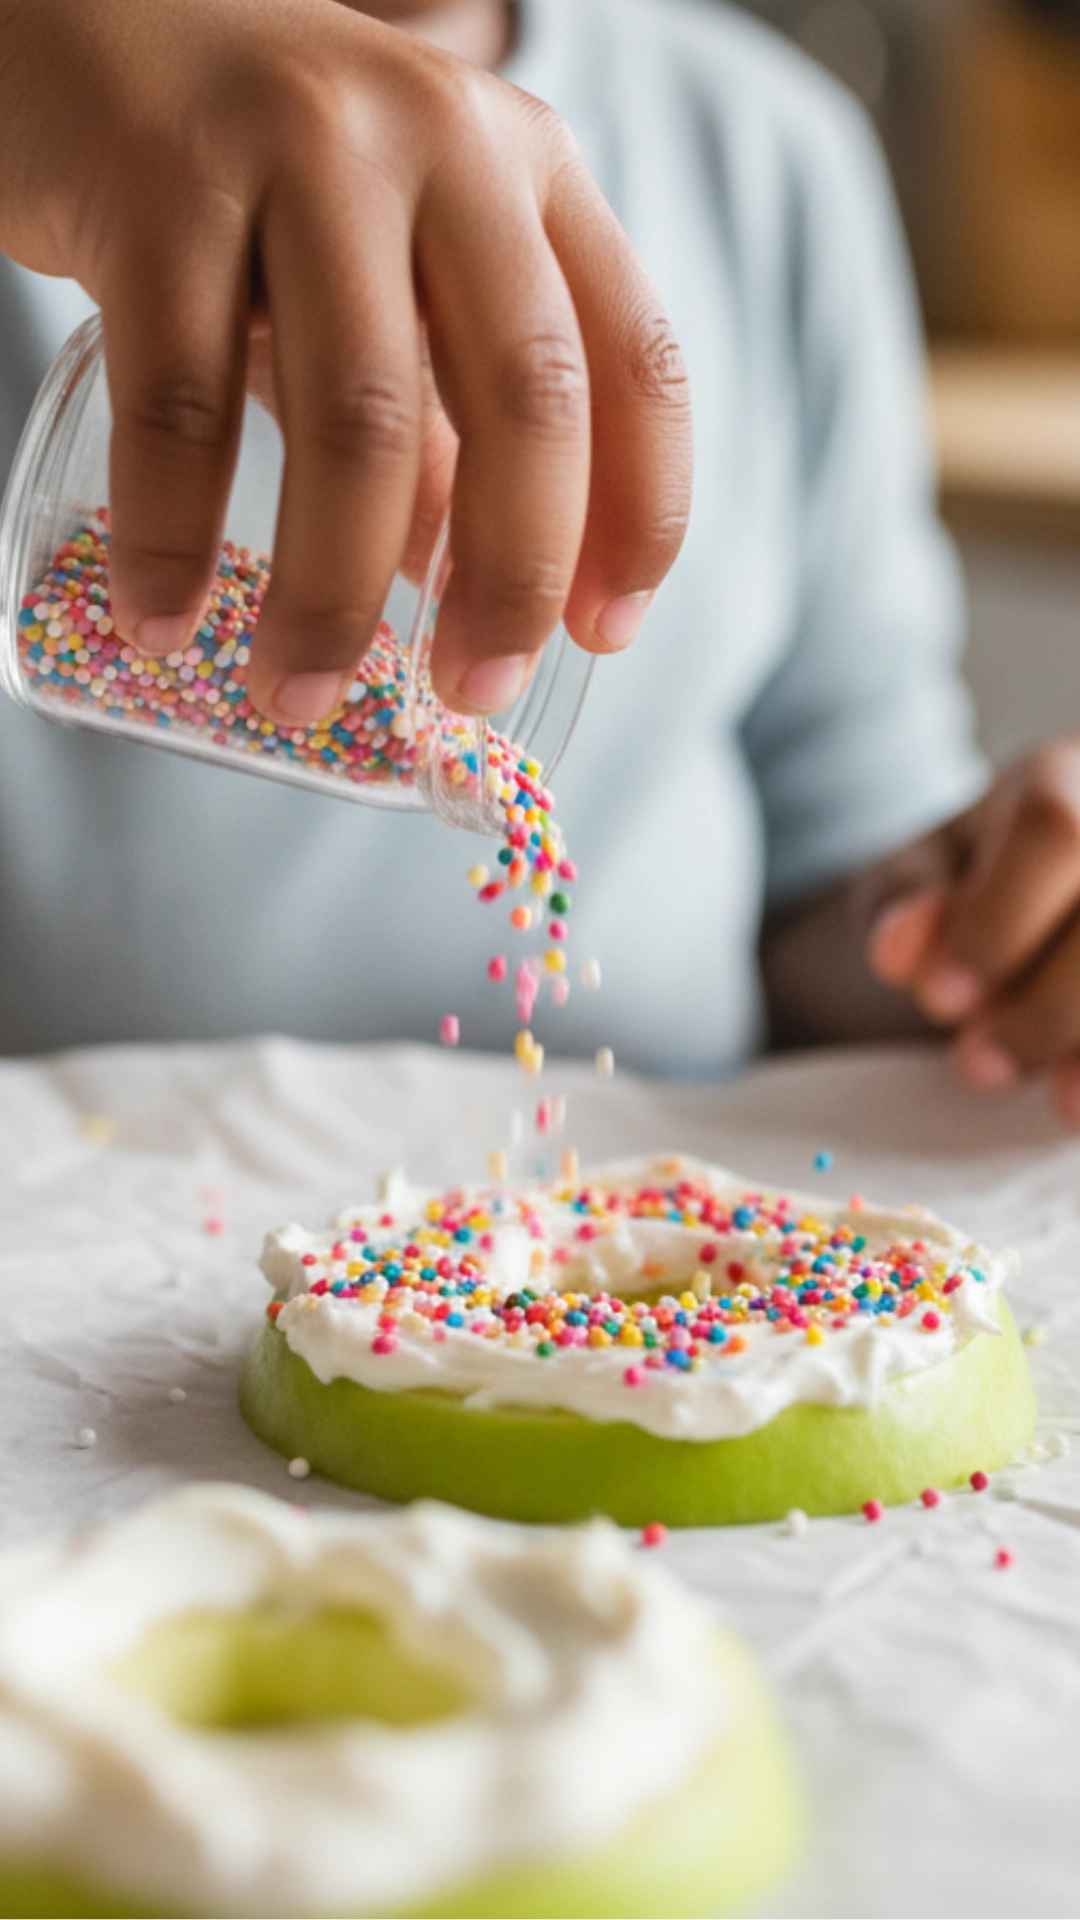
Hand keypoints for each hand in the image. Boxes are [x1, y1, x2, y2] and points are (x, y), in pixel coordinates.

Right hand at [0, 0, 690, 721]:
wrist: (72, 16)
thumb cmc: (250, 177)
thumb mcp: (385, 275)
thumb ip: (438, 417)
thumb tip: (463, 590)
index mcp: (525, 170)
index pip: (635, 360)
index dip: (641, 515)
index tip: (604, 637)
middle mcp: (442, 140)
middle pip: (524, 400)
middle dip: (507, 581)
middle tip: (465, 694)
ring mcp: (305, 148)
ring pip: (363, 418)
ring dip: (334, 592)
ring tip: (296, 694)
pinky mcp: (160, 179)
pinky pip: (183, 402)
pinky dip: (173, 535)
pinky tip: (161, 621)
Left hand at [867, 738, 1079, 1123]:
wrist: (1038, 890)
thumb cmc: (987, 876)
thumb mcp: (927, 874)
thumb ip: (905, 903)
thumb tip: (900, 952)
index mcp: (1069, 775)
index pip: (1055, 832)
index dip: (1000, 922)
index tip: (943, 998)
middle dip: (1047, 1007)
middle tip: (980, 1065)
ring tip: (1054, 1097)